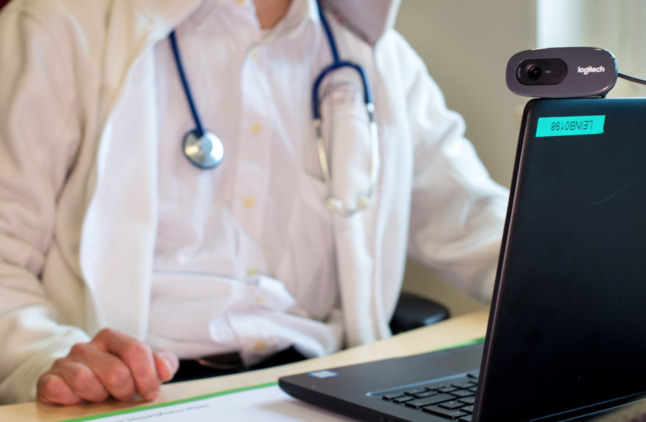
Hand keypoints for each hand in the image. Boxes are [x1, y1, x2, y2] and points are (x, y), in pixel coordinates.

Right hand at [37, 328, 178, 405]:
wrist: (77, 383)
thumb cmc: (117, 374)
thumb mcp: (143, 366)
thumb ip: (162, 362)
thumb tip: (165, 370)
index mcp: (111, 337)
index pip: (135, 350)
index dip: (147, 376)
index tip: (150, 393)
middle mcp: (86, 347)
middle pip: (115, 371)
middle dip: (125, 390)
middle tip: (123, 396)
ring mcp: (65, 362)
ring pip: (86, 381)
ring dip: (99, 396)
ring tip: (101, 397)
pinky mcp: (47, 380)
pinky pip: (59, 390)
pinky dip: (72, 400)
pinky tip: (79, 401)